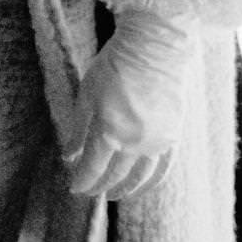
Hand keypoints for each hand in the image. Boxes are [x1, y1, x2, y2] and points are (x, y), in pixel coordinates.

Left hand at [61, 9, 191, 201]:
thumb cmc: (115, 64)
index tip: (75, 188)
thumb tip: (68, 155)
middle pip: (115, 175)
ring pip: (140, 178)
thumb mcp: (88, 93)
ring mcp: (156, 141)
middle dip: (101, 187)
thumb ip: (79, 128)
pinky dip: (152, 181)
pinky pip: (163, 168)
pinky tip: (144, 185)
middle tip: (91, 193)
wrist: (154, 45)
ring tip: (115, 195)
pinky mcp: (173, 136)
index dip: (83, 181)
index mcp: (110, 131)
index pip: (93, 168)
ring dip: (126, 190)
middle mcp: (134, 142)